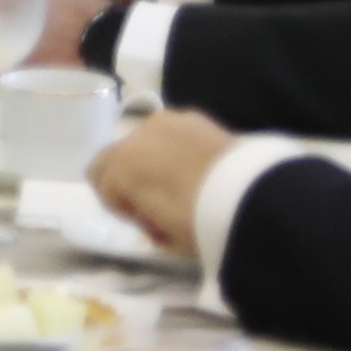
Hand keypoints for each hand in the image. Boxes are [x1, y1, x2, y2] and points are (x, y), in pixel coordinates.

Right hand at [89, 109, 235, 258]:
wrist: (250, 195)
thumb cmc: (197, 221)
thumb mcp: (161, 232)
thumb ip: (145, 217)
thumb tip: (150, 215)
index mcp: (121, 166)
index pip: (100, 180)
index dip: (117, 202)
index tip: (142, 218)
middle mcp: (136, 135)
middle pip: (118, 155)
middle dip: (132, 176)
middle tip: (160, 202)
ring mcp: (167, 121)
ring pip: (146, 140)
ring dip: (156, 158)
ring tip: (186, 181)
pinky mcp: (196, 117)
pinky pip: (174, 133)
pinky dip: (179, 147)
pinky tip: (202, 167)